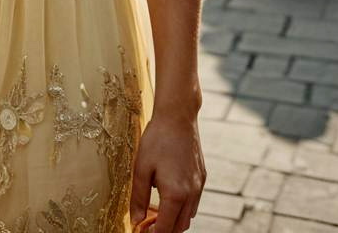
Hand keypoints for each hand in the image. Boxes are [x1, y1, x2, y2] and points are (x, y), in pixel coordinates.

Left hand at [130, 113, 205, 232]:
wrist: (178, 116)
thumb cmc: (157, 139)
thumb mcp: (141, 168)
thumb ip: (138, 198)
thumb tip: (135, 220)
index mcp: (175, 194)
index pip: (166, 229)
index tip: (141, 231)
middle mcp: (191, 194)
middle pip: (180, 227)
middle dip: (164, 230)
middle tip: (147, 223)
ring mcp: (199, 186)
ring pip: (189, 216)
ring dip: (174, 220)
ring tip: (156, 211)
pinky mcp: (202, 177)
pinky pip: (194, 202)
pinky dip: (182, 207)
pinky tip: (169, 195)